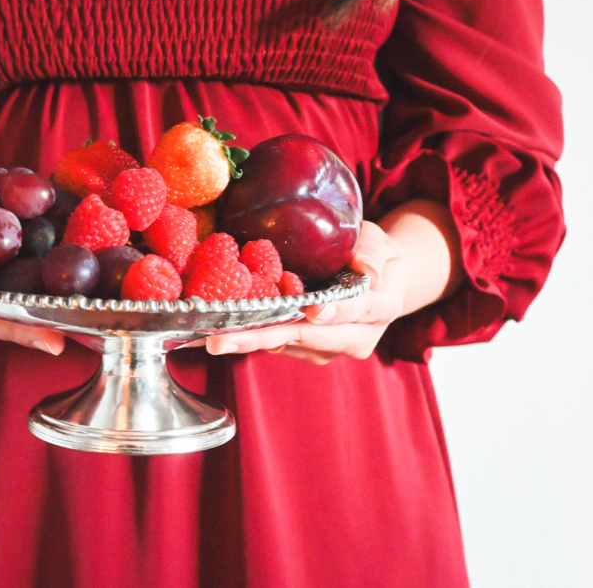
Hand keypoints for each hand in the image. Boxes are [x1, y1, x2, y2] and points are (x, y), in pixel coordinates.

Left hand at [200, 199, 462, 363]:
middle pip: (309, 338)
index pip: (358, 310)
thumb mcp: (380, 242)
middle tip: (222, 340)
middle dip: (266, 337)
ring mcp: (330, 348)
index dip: (335, 311)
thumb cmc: (375, 254)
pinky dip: (251, 337)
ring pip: (288, 345)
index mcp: (380, 307)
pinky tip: (220, 331)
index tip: (311, 311)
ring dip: (250, 341)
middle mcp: (356, 337)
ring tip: (212, 336)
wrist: (378, 284)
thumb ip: (373, 251)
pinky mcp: (309, 351)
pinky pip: (279, 344)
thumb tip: (365, 266)